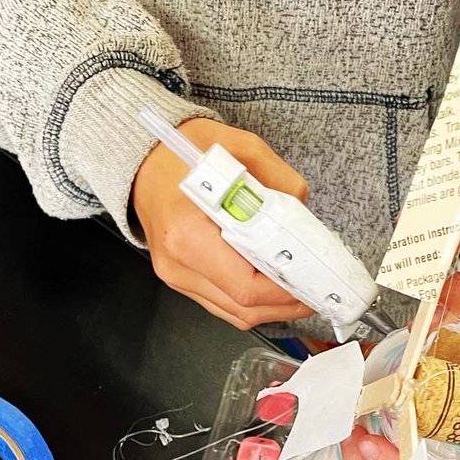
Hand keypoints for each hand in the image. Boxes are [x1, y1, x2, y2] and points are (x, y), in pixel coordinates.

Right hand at [132, 118, 313, 329]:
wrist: (142, 160)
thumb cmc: (182, 152)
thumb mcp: (238, 147)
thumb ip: (278, 178)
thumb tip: (303, 213)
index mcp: (187, 232)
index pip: (245, 284)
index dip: (284, 292)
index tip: (313, 283)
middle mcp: (178, 263)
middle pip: (242, 307)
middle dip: (285, 305)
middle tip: (316, 292)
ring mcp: (176, 276)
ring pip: (234, 313)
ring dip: (271, 308)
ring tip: (300, 293)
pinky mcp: (181, 279)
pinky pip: (223, 303)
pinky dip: (252, 302)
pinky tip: (273, 288)